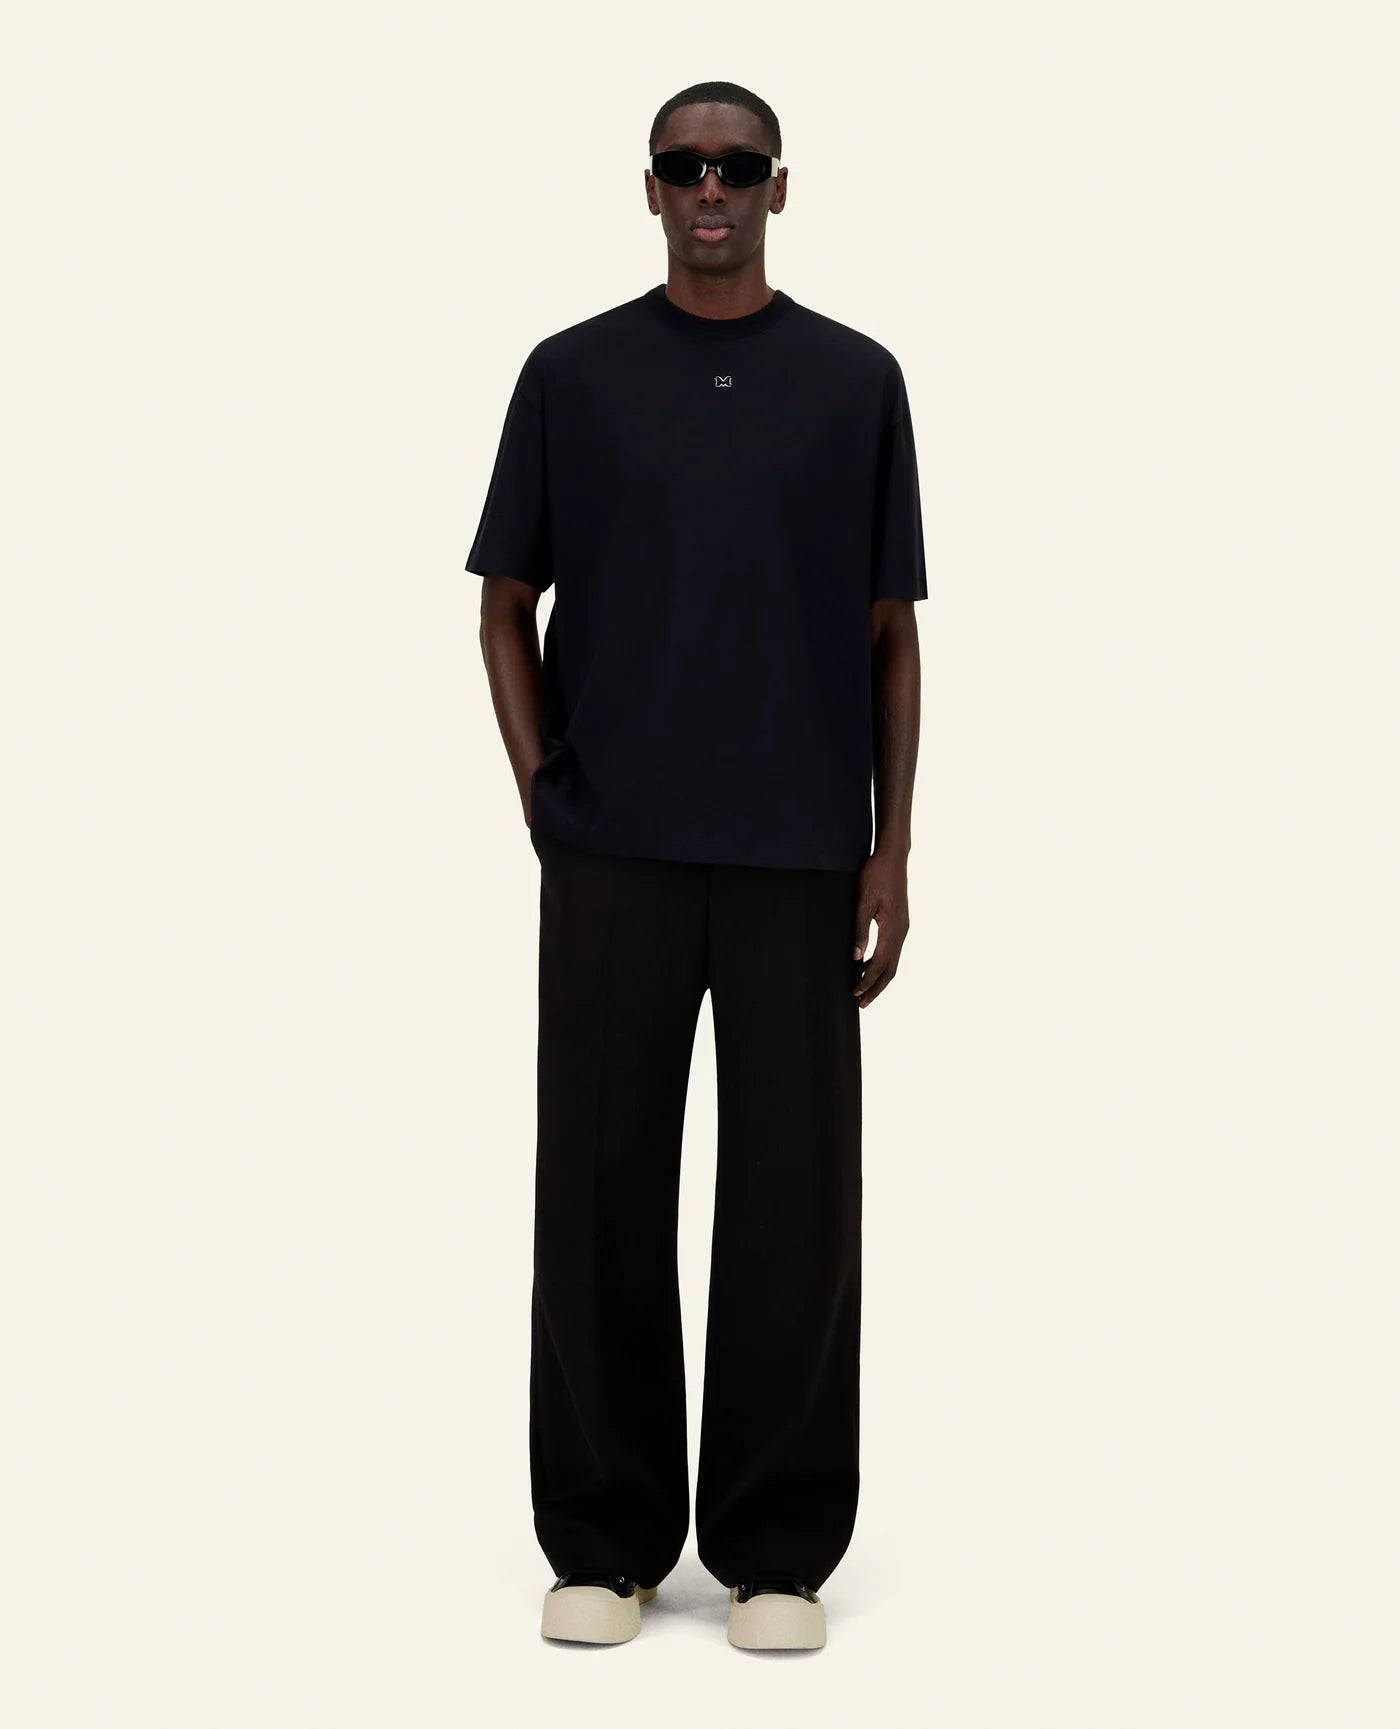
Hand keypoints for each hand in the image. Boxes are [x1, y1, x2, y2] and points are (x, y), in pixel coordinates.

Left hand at [852, 847, 910, 1008]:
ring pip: (893, 962)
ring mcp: (903, 927)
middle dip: (876, 988)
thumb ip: (860, 930)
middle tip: (861, 1003)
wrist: (893, 856)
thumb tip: (856, 957)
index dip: (867, 981)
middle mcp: (902, 931)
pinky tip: (870, 966)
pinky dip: (882, 964)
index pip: (880, 965)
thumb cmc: (876, 875)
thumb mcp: (863, 902)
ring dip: (879, 978)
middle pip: (891, 969)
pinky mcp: (899, 922)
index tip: (854, 993)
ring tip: (864, 990)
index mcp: (893, 929)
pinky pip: (892, 951)